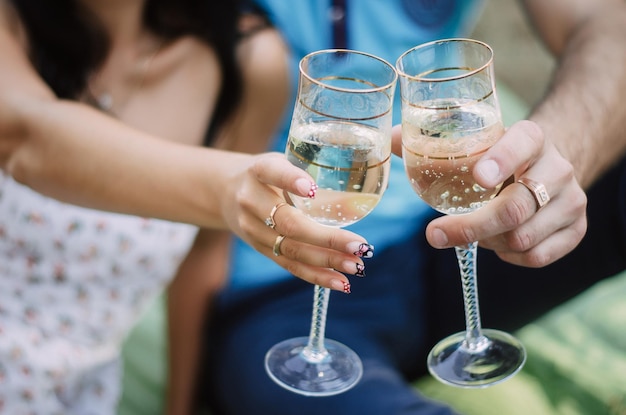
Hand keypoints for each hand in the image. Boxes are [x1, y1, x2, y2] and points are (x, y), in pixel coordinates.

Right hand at [220, 152, 370, 291]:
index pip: (273, 173)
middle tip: (360, 246)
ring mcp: (253, 229)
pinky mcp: (259, 249)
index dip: (291, 180)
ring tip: (357, 266)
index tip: (312, 189)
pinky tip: (341, 283)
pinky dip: (316, 276)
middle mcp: (251, 200)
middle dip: (327, 238)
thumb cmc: (270, 174)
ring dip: (327, 262)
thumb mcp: (285, 161)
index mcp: (259, 170)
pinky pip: (289, 266)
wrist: (226, 192)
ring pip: (291, 250)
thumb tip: (371, 194)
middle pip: (289, 223)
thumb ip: (317, 173)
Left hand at [392, 121, 586, 266]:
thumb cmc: (499, 155)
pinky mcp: (577, 229)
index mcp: (532, 137)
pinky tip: (497, 242)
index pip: (522, 144)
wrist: (547, 165)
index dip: (500, 161)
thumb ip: (433, 140)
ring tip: (474, 230)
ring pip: (522, 238)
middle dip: (470, 227)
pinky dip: (508, 256)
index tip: (477, 177)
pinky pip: (537, 257)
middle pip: (514, 208)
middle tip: (434, 234)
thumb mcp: (477, 141)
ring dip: (487, 242)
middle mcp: (558, 168)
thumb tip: (391, 140)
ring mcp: (572, 201)